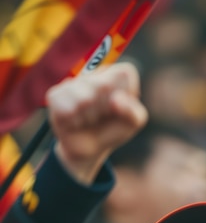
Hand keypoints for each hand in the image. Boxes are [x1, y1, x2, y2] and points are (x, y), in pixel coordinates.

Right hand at [46, 62, 148, 183]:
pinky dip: (74, 121)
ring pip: (84, 98)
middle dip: (105, 109)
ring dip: (89, 117)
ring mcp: (72, 83)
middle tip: (102, 116)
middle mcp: (93, 73)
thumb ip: (134, 112)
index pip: (125, 74)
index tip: (120, 108)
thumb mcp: (133, 123)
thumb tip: (115, 99)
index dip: (125, 96)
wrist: (90, 149)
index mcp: (115, 74)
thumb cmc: (113, 130)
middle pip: (103, 86)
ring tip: (88, 119)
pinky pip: (66, 107)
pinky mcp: (55, 95)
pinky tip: (75, 122)